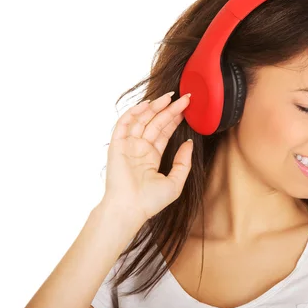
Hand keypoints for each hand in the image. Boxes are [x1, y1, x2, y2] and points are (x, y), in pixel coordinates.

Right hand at [101, 91, 193, 224]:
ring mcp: (128, 146)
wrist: (129, 210)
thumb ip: (184, 162)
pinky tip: (147, 104)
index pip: (164, 132)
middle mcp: (139, 149)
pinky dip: (134, 112)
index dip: (175, 119)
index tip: (187, 108)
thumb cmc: (150, 201)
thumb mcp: (175, 182)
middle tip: (185, 98)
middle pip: (156, 123)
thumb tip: (190, 143)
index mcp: (151, 156)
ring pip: (142, 120)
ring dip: (154, 107)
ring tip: (169, 97)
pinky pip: (124, 124)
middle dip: (169, 109)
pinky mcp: (117, 145)